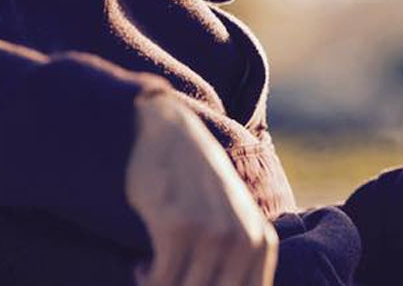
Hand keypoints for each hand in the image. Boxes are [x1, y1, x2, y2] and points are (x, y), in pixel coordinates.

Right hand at [126, 91, 276, 285]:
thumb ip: (239, 259)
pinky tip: (141, 266)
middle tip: (169, 278)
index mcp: (261, 242)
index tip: (186, 281)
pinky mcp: (178, 227)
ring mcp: (212, 233)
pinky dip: (147, 280)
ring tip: (153, 274)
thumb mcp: (232, 218)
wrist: (168, 132)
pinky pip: (160, 281)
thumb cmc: (195, 184)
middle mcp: (244, 240)